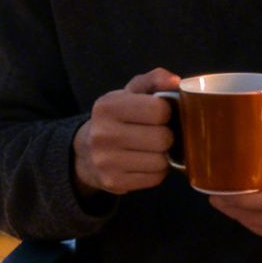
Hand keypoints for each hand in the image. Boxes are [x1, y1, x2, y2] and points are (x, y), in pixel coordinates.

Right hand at [72, 68, 180, 195]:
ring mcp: (106, 161)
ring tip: (151, 149)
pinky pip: (155, 178)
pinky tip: (145, 162)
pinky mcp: (114, 182)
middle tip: (157, 133)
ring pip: (161, 161)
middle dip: (166, 135)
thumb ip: (154, 80)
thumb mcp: (130, 93)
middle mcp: (103, 134)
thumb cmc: (117, 118)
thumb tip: (175, 81)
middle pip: (162, 138)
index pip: (159, 110)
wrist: (86, 152)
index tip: (158, 114)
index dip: (166, 112)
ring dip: (163, 155)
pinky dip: (156, 171)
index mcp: (107, 106)